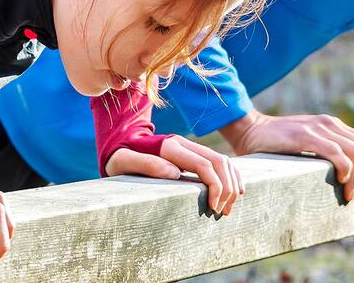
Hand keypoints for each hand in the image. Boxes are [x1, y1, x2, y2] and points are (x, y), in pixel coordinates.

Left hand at [105, 136, 243, 215]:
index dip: (215, 186)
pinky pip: (220, 161)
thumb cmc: (119, 157)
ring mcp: (190, 146)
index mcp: (170, 147)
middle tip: (223, 211)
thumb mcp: (123, 162)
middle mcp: (183, 143)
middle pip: (219, 161)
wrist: (121, 143)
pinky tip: (234, 192)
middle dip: (227, 188)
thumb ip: (146, 164)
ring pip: (223, 160)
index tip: (214, 208)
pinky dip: (230, 176)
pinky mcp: (193, 152)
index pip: (204, 164)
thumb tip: (175, 173)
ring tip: (228, 207)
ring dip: (231, 183)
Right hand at [219, 109, 353, 201]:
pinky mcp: (306, 136)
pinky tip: (340, 181)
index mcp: (331, 124)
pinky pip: (337, 154)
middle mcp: (328, 123)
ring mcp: (318, 127)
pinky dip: (345, 170)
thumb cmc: (275, 143)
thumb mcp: (306, 140)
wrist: (249, 130)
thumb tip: (346, 173)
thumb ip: (324, 147)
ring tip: (348, 193)